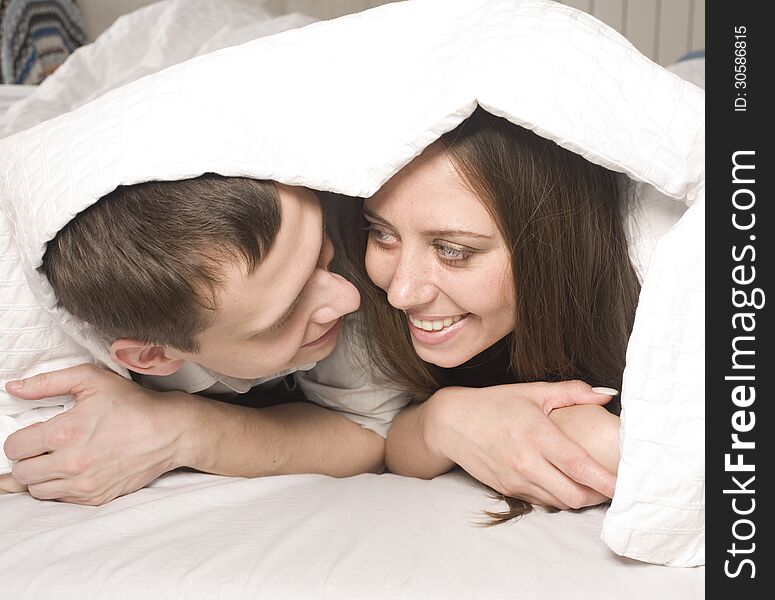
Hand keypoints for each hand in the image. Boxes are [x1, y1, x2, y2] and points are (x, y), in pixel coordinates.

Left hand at [4, 365, 184, 505]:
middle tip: (43, 446)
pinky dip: (60, 487)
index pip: (14, 448)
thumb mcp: (92, 379)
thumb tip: (13, 388)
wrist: (170, 432)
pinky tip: (74, 470)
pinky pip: (60, 500)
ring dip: (40, 475)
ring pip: (36, 490)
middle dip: (27, 458)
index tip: (33, 433)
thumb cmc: (133, 404)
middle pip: (21, 473)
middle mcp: (71, 464)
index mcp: (65, 433)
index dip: (19, 439)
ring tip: (56, 459)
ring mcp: (84, 485)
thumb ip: (47, 382)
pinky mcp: (96, 498)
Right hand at [425, 381, 617, 509]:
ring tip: (590, 485)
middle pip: (574, 495)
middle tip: (610, 485)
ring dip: (578, 498)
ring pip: (560, 502)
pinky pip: (542, 501)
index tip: (625, 486)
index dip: (606, 480)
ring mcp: (516, 479)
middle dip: (597, 495)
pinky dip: (556, 496)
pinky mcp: (507, 490)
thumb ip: (572, 392)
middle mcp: (527, 462)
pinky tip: (561, 483)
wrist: (451, 423)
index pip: (580, 466)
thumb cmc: (494, 404)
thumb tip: (605, 395)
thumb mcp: (532, 392)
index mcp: (537, 435)